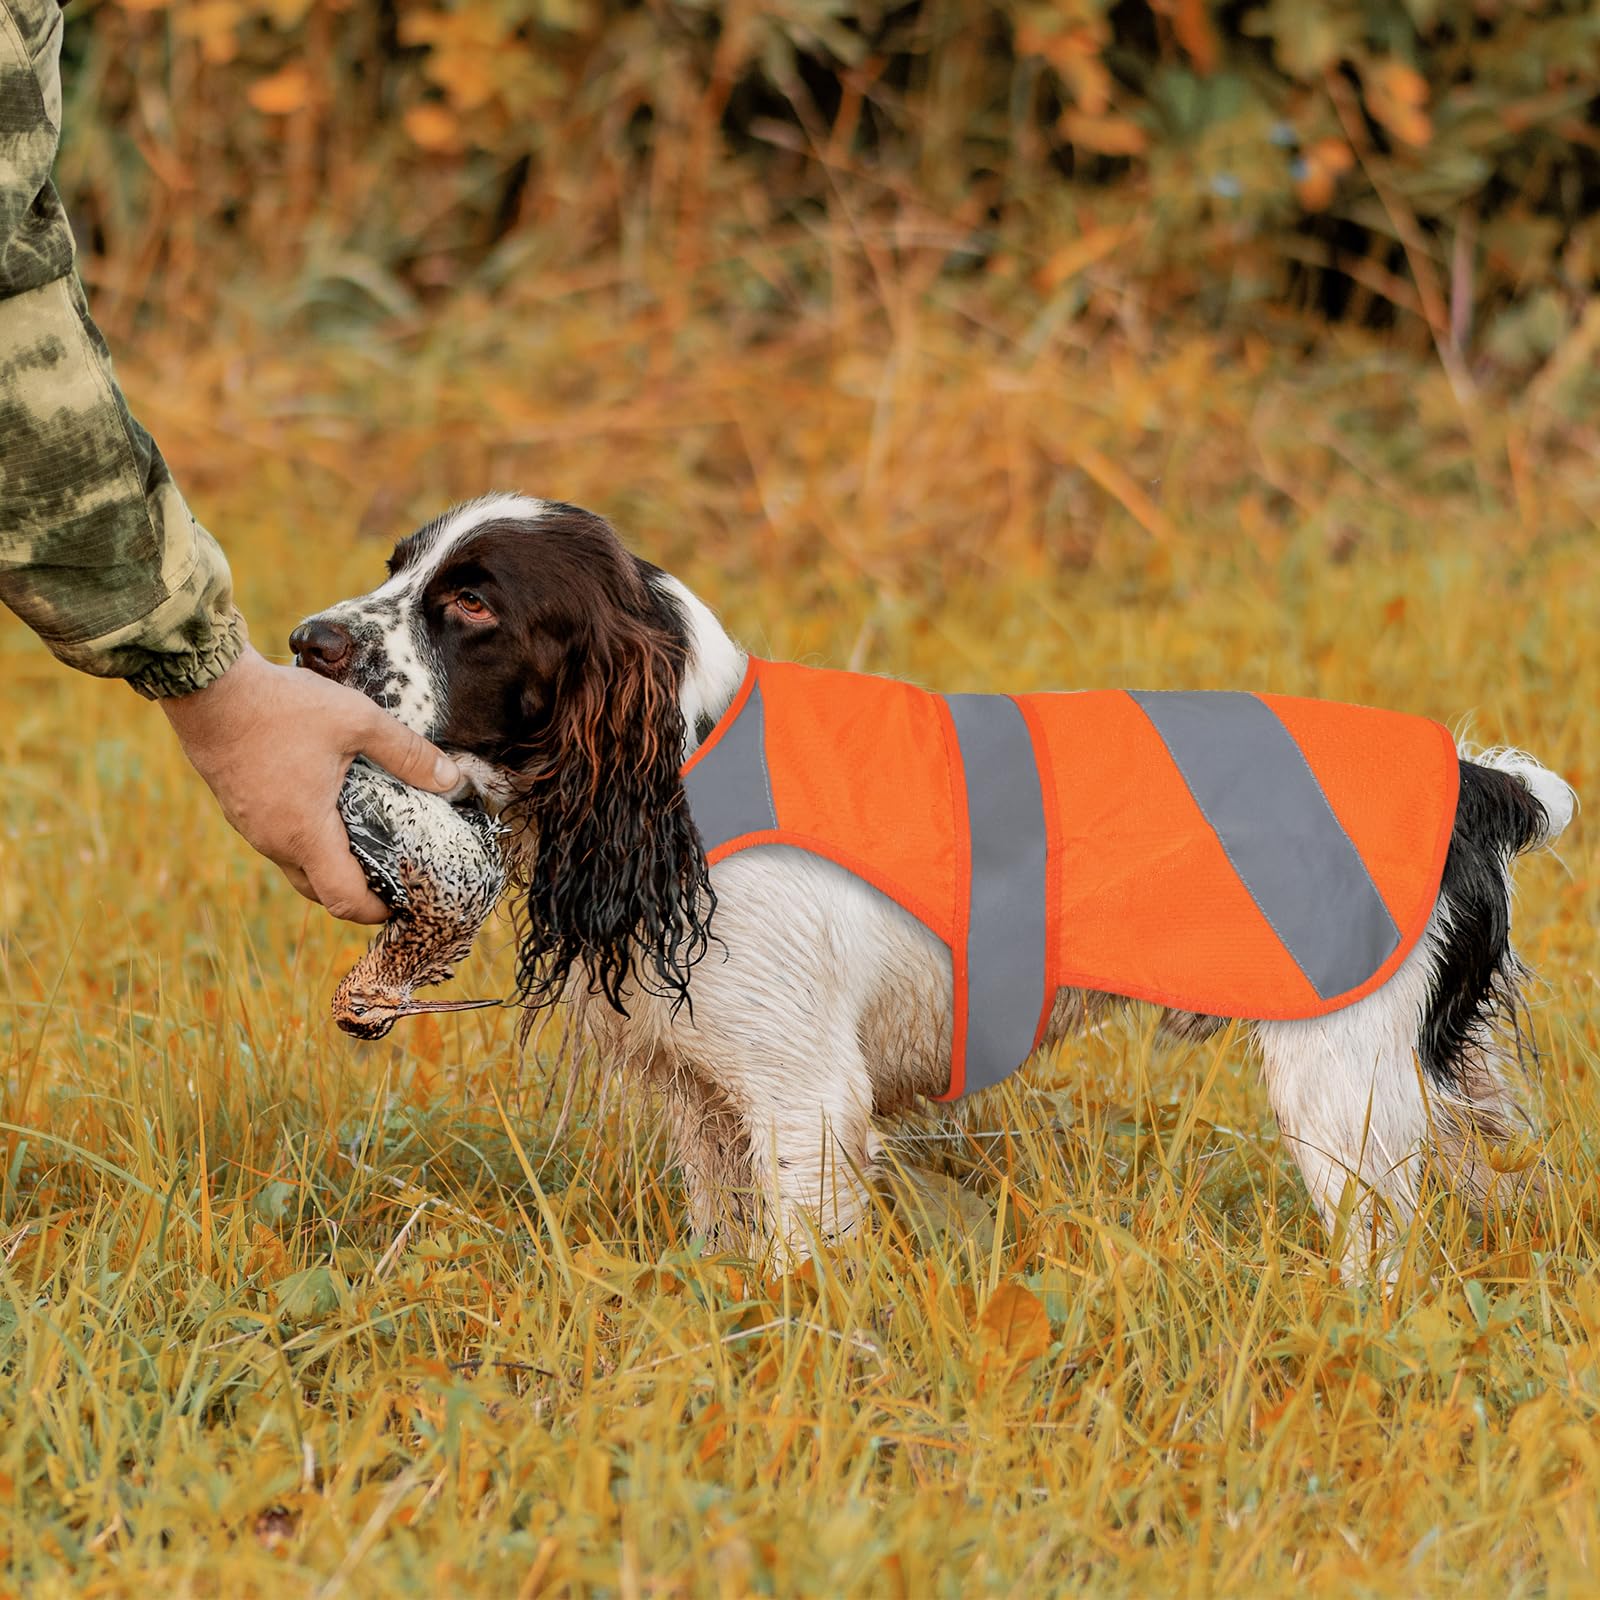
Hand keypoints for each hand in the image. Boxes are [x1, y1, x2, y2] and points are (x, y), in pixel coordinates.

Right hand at [160, 644, 460, 922]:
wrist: (208, 686)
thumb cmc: (282, 707)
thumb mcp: (358, 721)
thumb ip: (407, 753)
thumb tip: (452, 779)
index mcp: (305, 834)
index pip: (343, 900)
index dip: (377, 911)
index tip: (404, 902)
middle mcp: (273, 841)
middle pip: (319, 890)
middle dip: (357, 891)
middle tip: (392, 873)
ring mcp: (250, 827)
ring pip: (296, 865)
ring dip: (330, 863)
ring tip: (367, 839)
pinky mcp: (238, 807)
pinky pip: (278, 840)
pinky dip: (306, 839)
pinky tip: (329, 808)